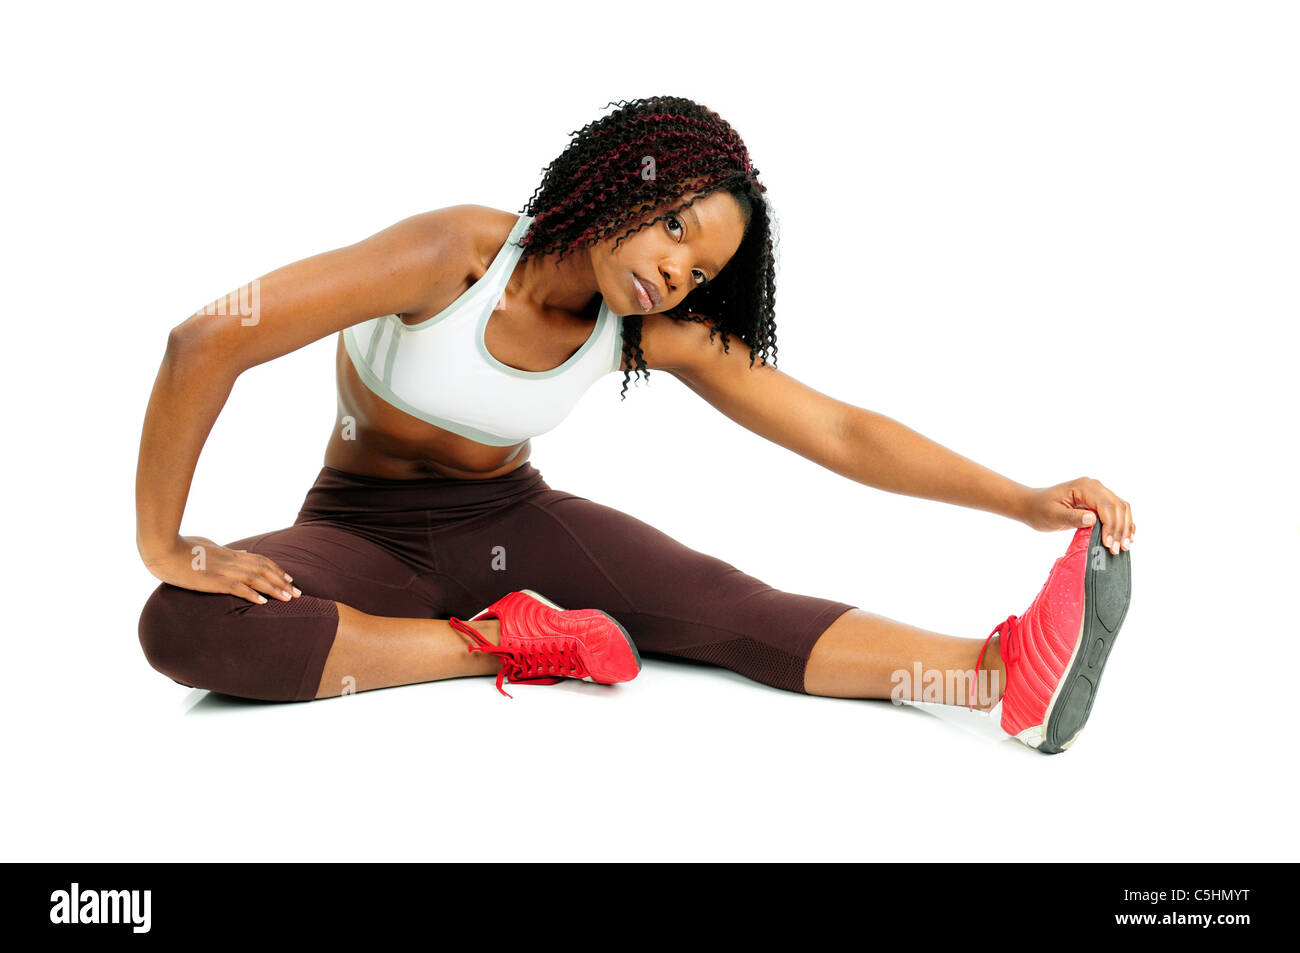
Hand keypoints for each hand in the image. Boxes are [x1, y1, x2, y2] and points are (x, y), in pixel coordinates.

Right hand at [143, 535, 301, 604]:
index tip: (290, 578)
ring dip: (274, 589)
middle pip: (264, 570)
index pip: (261, 561)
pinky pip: (236, 587)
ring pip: (256, 579)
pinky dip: (251, 594)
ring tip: (289, 599)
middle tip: (299, 593)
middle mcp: (231, 561)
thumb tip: (242, 552)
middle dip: (283, 582)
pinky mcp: (213, 580)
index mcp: (230, 554)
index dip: (277, 570)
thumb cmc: (181, 546)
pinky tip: (263, 602)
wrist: (162, 548)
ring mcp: (223, 570)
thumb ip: (227, 551)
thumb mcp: (209, 545)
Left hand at [1018, 477, 1134, 554]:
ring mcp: (1098, 493)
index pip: (1106, 506)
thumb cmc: (1039, 510)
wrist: (1032, 505)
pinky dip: (1123, 524)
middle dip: (1120, 529)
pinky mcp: (1098, 502)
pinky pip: (1117, 511)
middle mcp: (1095, 487)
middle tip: (1117, 549)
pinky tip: (1127, 537)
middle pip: (1118, 507)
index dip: (1111, 526)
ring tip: (1124, 546)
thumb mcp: (1053, 515)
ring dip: (1125, 528)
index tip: (1108, 544)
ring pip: (1121, 509)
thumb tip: (1092, 519)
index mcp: (1085, 487)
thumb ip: (1072, 517)